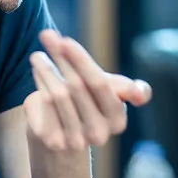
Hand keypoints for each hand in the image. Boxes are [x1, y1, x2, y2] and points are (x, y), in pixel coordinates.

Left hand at [24, 29, 151, 151]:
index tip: (65, 40)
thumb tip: (141, 94)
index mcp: (117, 120)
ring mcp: (75, 140)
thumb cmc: (88, 107)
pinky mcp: (53, 141)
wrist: (63, 141)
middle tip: (47, 36)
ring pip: (57, 95)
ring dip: (46, 69)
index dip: (81, 61)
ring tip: (37, 54)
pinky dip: (40, 83)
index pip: (100, 84)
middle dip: (61, 57)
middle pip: (76, 86)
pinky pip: (44, 105)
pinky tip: (36, 70)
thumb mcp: (109, 95)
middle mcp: (98, 133)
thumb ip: (125, 88)